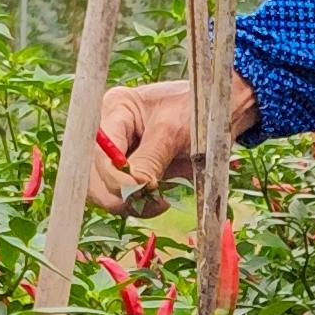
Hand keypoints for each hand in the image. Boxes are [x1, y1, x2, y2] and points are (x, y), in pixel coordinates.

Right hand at [87, 78, 248, 209]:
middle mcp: (108, 131)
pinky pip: (121, 198)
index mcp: (115, 108)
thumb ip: (151, 159)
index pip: (100, 151)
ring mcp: (115, 154)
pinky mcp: (128, 173)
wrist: (221, 115)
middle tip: (152, 201)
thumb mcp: (175, 132)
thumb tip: (132, 190)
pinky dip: (138, 205)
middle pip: (93, 176)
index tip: (144, 189)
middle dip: (118, 196)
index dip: (116, 177)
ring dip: (129, 204)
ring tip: (160, 200)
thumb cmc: (198, 112)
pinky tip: (161, 199)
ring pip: (103, 193)